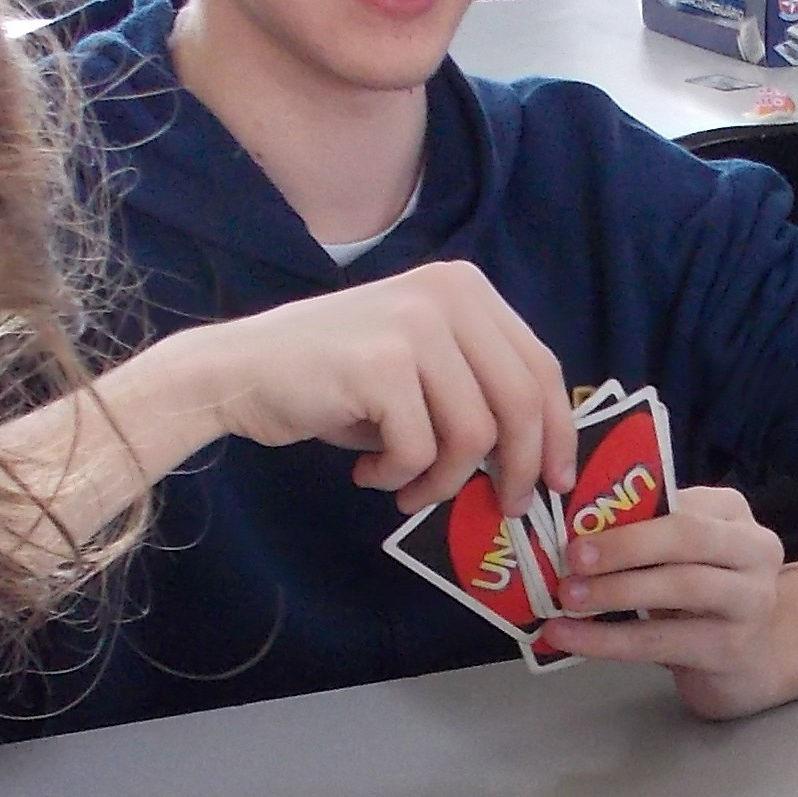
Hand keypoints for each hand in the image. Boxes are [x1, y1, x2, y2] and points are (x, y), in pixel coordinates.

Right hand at [193, 261, 575, 513]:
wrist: (239, 372)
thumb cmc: (335, 382)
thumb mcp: (423, 370)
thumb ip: (478, 393)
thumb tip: (538, 460)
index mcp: (466, 289)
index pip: (540, 367)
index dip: (558, 433)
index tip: (557, 480)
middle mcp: (448, 295)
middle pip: (521, 402)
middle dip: (519, 468)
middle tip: (504, 507)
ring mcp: (414, 325)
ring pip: (474, 435)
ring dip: (444, 481)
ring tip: (409, 489)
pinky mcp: (381, 365)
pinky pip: (420, 450)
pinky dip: (398, 477)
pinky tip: (369, 471)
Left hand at [535, 485, 794, 716]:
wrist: (749, 656)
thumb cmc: (698, 593)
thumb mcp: (677, 554)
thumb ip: (641, 533)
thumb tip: (571, 528)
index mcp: (731, 512)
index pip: (680, 500)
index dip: (627, 509)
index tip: (575, 521)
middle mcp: (754, 550)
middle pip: (689, 537)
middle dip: (626, 546)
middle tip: (573, 558)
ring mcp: (750, 601)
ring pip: (681, 587)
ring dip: (617, 591)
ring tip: (568, 599)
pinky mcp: (732, 648)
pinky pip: (662, 641)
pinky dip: (609, 640)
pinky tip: (571, 638)